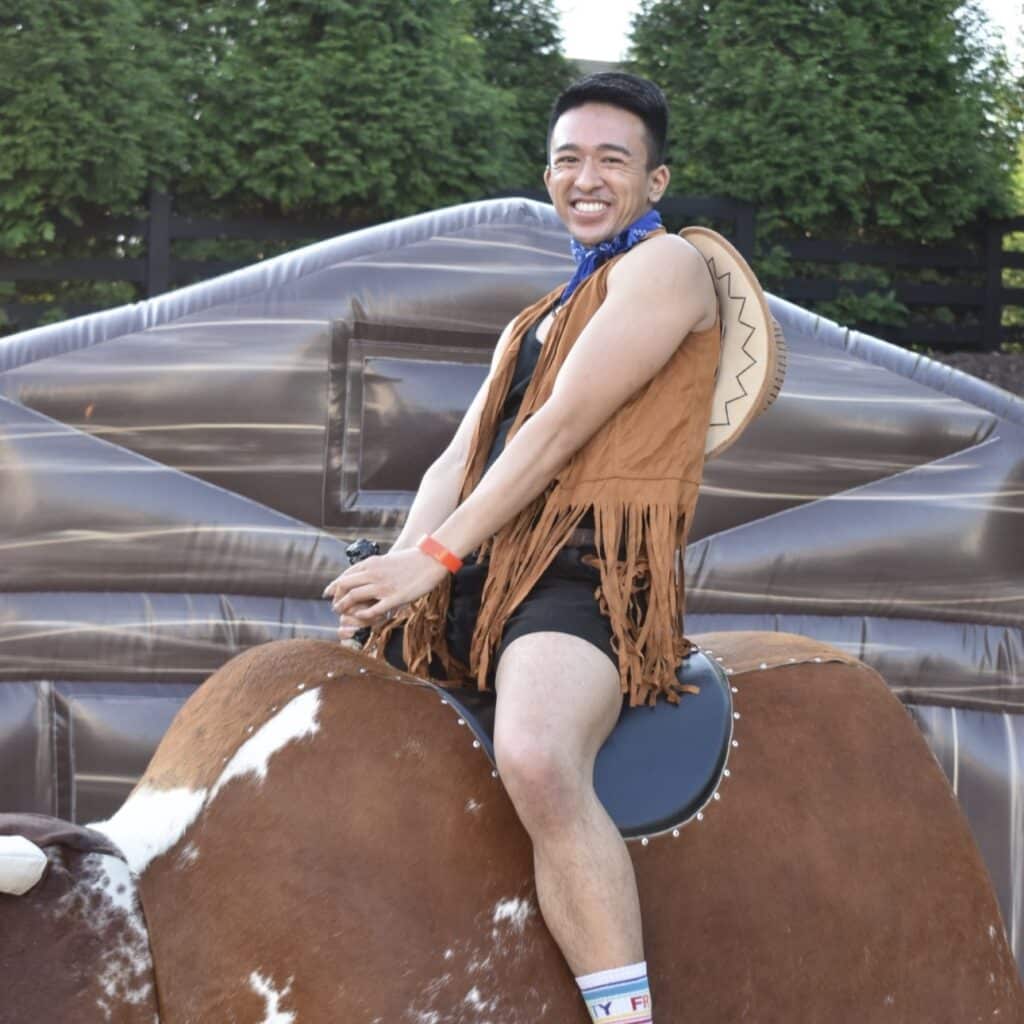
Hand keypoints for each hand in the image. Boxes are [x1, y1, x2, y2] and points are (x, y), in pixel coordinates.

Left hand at [322, 547, 448, 635]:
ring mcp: (383, 586)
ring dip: (344, 607)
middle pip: (344, 587)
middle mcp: (373, 574)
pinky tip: (361, 617)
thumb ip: (374, 567)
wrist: (431, 559)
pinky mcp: (395, 598)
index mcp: (371, 563)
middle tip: (335, 607)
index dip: (334, 586)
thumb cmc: (411, 559)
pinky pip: (373, 609)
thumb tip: (366, 574)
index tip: (328, 593)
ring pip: (354, 597)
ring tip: (342, 613)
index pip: (345, 576)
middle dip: (336, 598)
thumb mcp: (387, 559)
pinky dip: (363, 614)